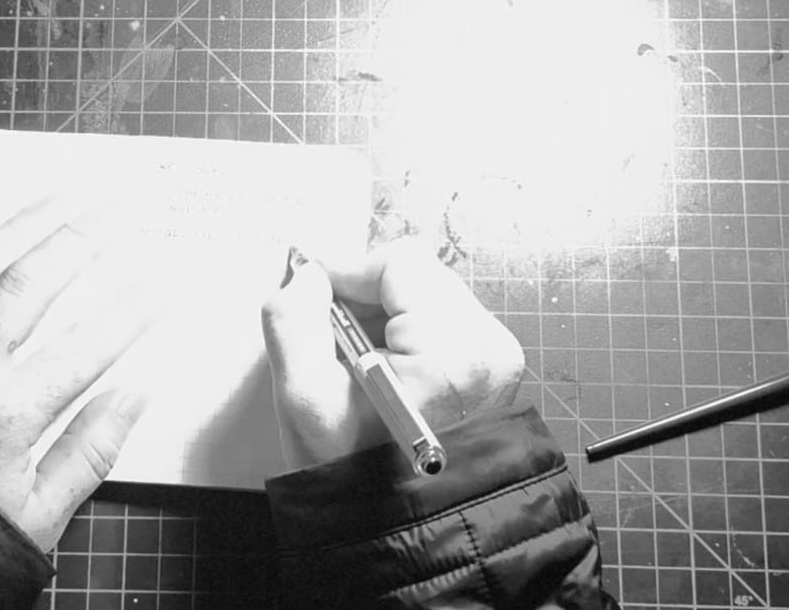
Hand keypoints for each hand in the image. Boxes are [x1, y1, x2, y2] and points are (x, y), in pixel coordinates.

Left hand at [0, 199, 157, 551]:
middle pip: (31, 284)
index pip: (89, 345)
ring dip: (16, 228)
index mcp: (7, 413)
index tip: (158, 287)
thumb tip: (134, 396)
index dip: (131, 311)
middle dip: (79, 242)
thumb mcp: (38, 514)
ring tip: (55, 202)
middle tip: (112, 217)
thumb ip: (91, 449)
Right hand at [261, 238, 525, 470]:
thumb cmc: (360, 475)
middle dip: (367, 297)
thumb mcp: (304, 396)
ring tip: (359, 362)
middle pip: (417, 275)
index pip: (399, 263)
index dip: (347, 273)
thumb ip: (293, 319)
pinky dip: (407, 333)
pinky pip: (443, 320)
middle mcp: (488, 347)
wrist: (405, 525)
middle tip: (334, 338)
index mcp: (453, 350)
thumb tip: (308, 277)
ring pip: (428, 294)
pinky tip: (384, 370)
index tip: (314, 296)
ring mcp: (496, 358)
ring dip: (385, 315)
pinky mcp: (494, 367)